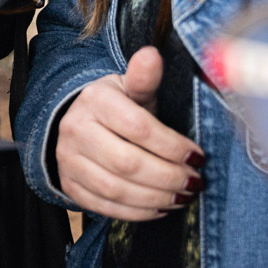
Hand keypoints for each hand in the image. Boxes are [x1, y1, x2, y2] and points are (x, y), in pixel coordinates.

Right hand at [53, 48, 203, 220]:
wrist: (80, 124)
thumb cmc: (118, 107)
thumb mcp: (132, 88)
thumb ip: (144, 78)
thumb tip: (152, 55)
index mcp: (95, 100)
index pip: (138, 127)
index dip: (172, 146)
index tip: (198, 157)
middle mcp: (76, 128)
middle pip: (127, 163)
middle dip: (168, 177)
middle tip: (195, 182)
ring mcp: (69, 159)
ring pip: (116, 189)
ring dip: (156, 198)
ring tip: (183, 197)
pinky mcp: (70, 184)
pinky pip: (105, 207)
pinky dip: (137, 213)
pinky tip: (161, 207)